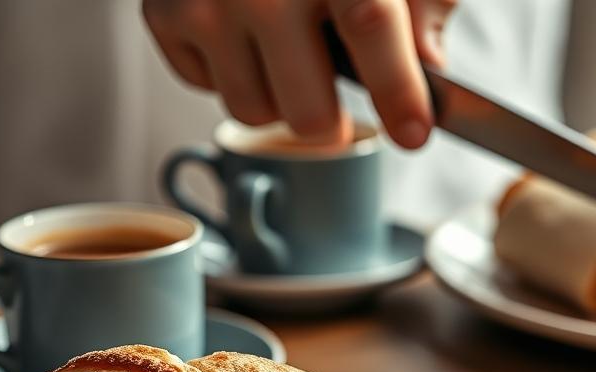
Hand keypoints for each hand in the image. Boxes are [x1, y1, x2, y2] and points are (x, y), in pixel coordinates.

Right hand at [143, 0, 456, 148]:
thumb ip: (425, 4)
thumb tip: (430, 66)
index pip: (370, 27)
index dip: (399, 92)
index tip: (415, 134)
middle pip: (308, 113)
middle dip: (334, 119)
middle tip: (341, 95)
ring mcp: (206, 2)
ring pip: (254, 110)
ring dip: (279, 96)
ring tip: (290, 51)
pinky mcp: (164, 13)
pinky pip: (208, 87)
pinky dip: (232, 71)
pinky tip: (246, 34)